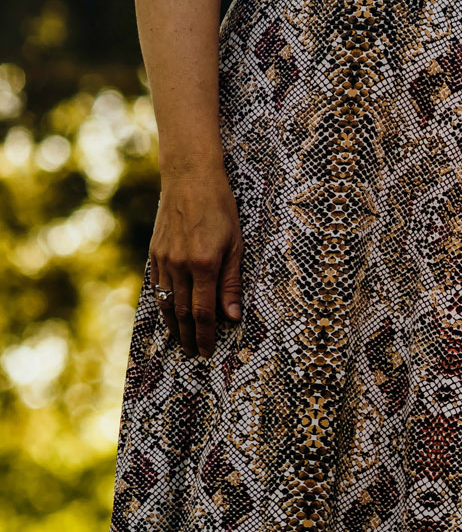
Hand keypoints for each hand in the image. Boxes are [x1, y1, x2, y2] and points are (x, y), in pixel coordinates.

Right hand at [150, 162, 243, 356]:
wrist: (190, 178)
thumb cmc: (221, 209)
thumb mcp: (237, 246)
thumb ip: (232, 283)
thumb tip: (233, 317)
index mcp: (203, 265)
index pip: (203, 312)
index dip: (205, 335)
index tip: (207, 352)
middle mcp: (179, 265)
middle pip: (183, 312)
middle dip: (188, 336)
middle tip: (193, 353)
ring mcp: (163, 258)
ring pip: (166, 301)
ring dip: (173, 324)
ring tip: (180, 341)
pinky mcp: (154, 251)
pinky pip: (157, 285)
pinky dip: (162, 303)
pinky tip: (168, 313)